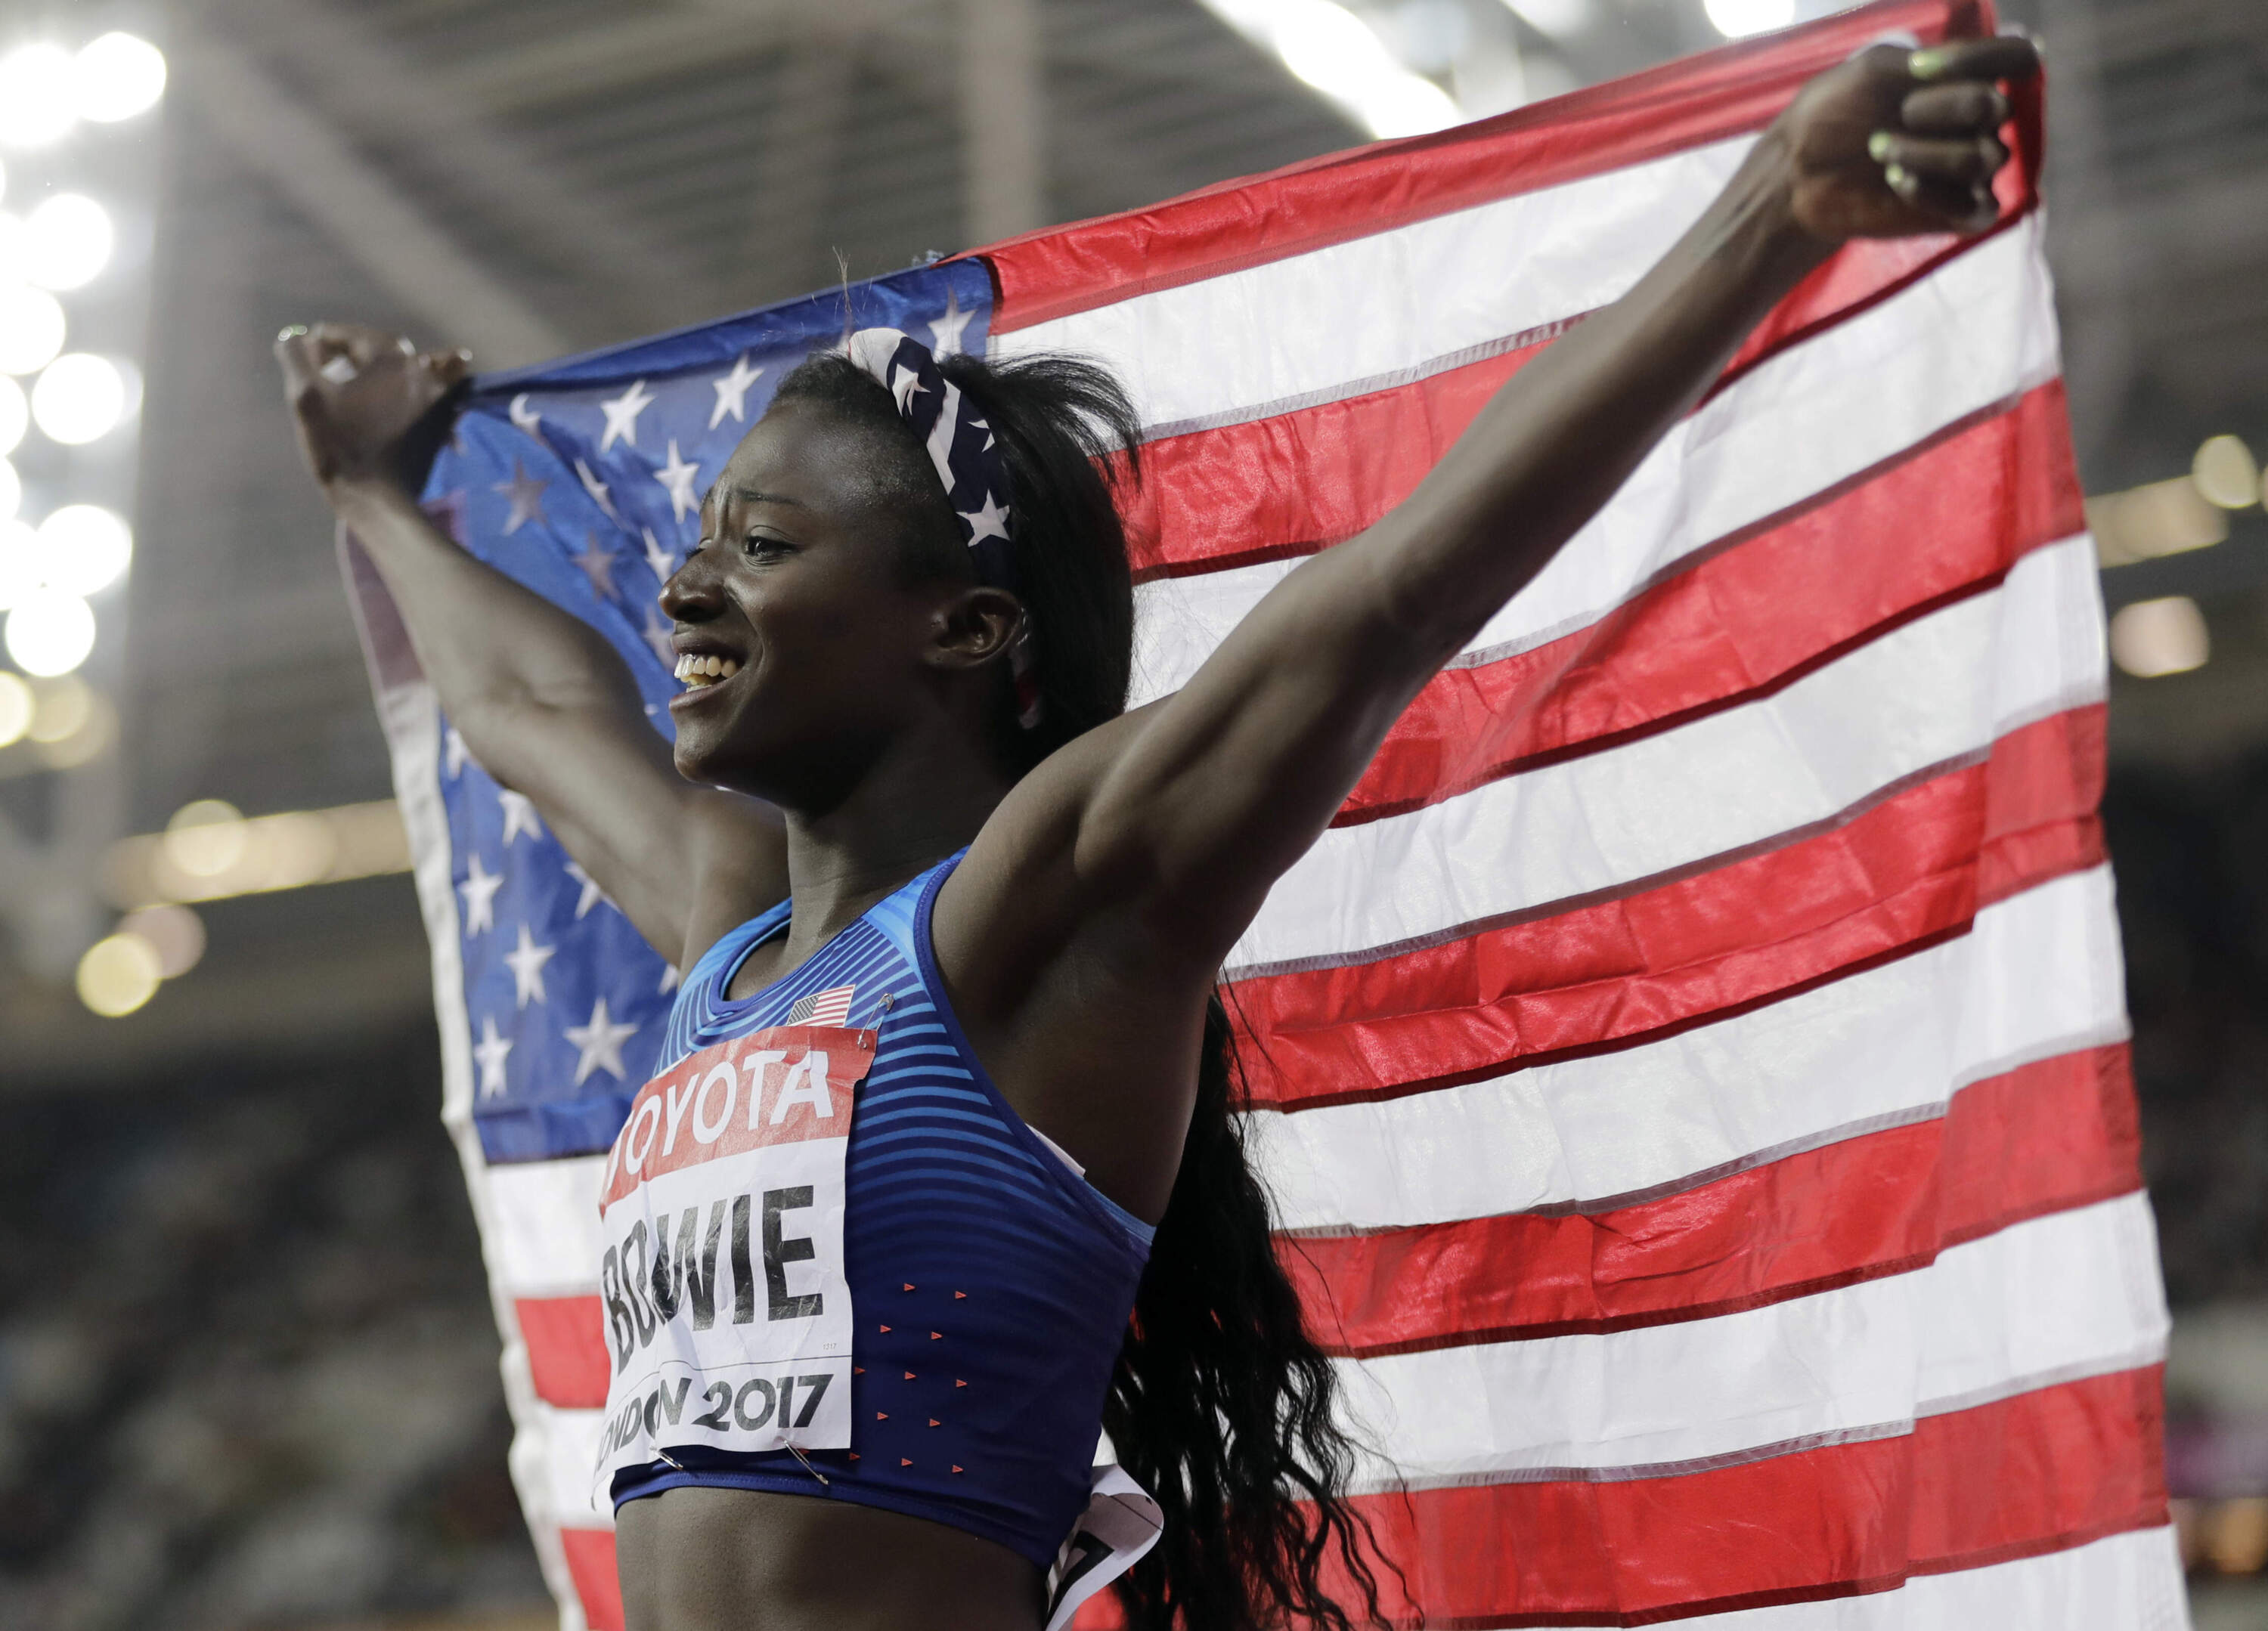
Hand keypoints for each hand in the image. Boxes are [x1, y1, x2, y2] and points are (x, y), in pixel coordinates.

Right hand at [275, 321, 470, 492]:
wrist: (377, 497)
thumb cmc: (339, 446)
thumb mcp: (305, 396)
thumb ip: (295, 357)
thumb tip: (294, 337)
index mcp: (392, 358)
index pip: (348, 335)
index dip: (321, 344)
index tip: (308, 360)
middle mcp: (421, 371)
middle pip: (377, 349)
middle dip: (348, 354)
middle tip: (324, 371)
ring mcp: (436, 397)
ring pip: (402, 368)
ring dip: (377, 369)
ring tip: (352, 385)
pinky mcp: (441, 422)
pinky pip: (432, 391)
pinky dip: (414, 386)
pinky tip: (407, 392)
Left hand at [1773, 34, 2040, 243]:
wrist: (1799, 171)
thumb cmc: (1834, 112)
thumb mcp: (1874, 71)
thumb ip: (1931, 62)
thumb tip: (1990, 58)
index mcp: (1966, 78)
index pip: (2020, 58)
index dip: (1984, 58)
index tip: (1920, 69)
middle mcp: (1978, 122)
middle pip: (1994, 106)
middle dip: (1937, 109)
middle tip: (1892, 116)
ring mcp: (1971, 168)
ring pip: (1985, 157)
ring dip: (1925, 153)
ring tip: (1879, 151)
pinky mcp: (1959, 213)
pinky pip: (1978, 208)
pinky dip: (1935, 193)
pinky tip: (1896, 183)